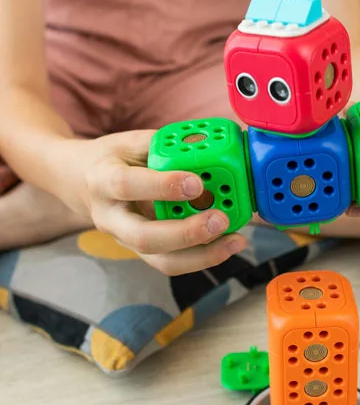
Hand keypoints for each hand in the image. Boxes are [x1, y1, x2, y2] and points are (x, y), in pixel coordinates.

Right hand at [53, 131, 246, 275]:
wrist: (79, 183)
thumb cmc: (113, 158)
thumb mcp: (131, 142)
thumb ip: (165, 146)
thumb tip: (208, 146)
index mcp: (102, 180)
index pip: (127, 186)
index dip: (162, 186)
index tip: (196, 182)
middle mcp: (110, 217)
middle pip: (144, 237)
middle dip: (186, 233)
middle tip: (220, 220)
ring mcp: (125, 240)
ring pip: (161, 260)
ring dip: (202, 255)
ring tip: (235, 241)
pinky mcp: (142, 252)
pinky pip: (172, 262)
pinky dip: (203, 257)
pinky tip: (228, 245)